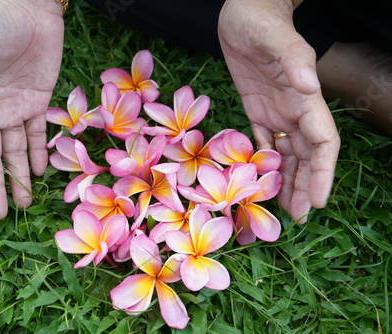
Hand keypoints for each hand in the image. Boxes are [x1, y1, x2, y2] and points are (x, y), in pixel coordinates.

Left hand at [218, 0, 339, 222]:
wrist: (243, 12)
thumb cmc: (259, 20)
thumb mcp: (275, 37)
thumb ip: (294, 59)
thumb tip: (309, 85)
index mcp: (305, 98)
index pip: (323, 143)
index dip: (323, 172)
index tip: (317, 201)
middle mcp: (294, 110)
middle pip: (307, 156)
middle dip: (305, 186)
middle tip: (298, 219)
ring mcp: (276, 111)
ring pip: (287, 154)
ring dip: (288, 181)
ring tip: (283, 210)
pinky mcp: (257, 109)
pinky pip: (263, 142)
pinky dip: (264, 163)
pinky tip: (261, 181)